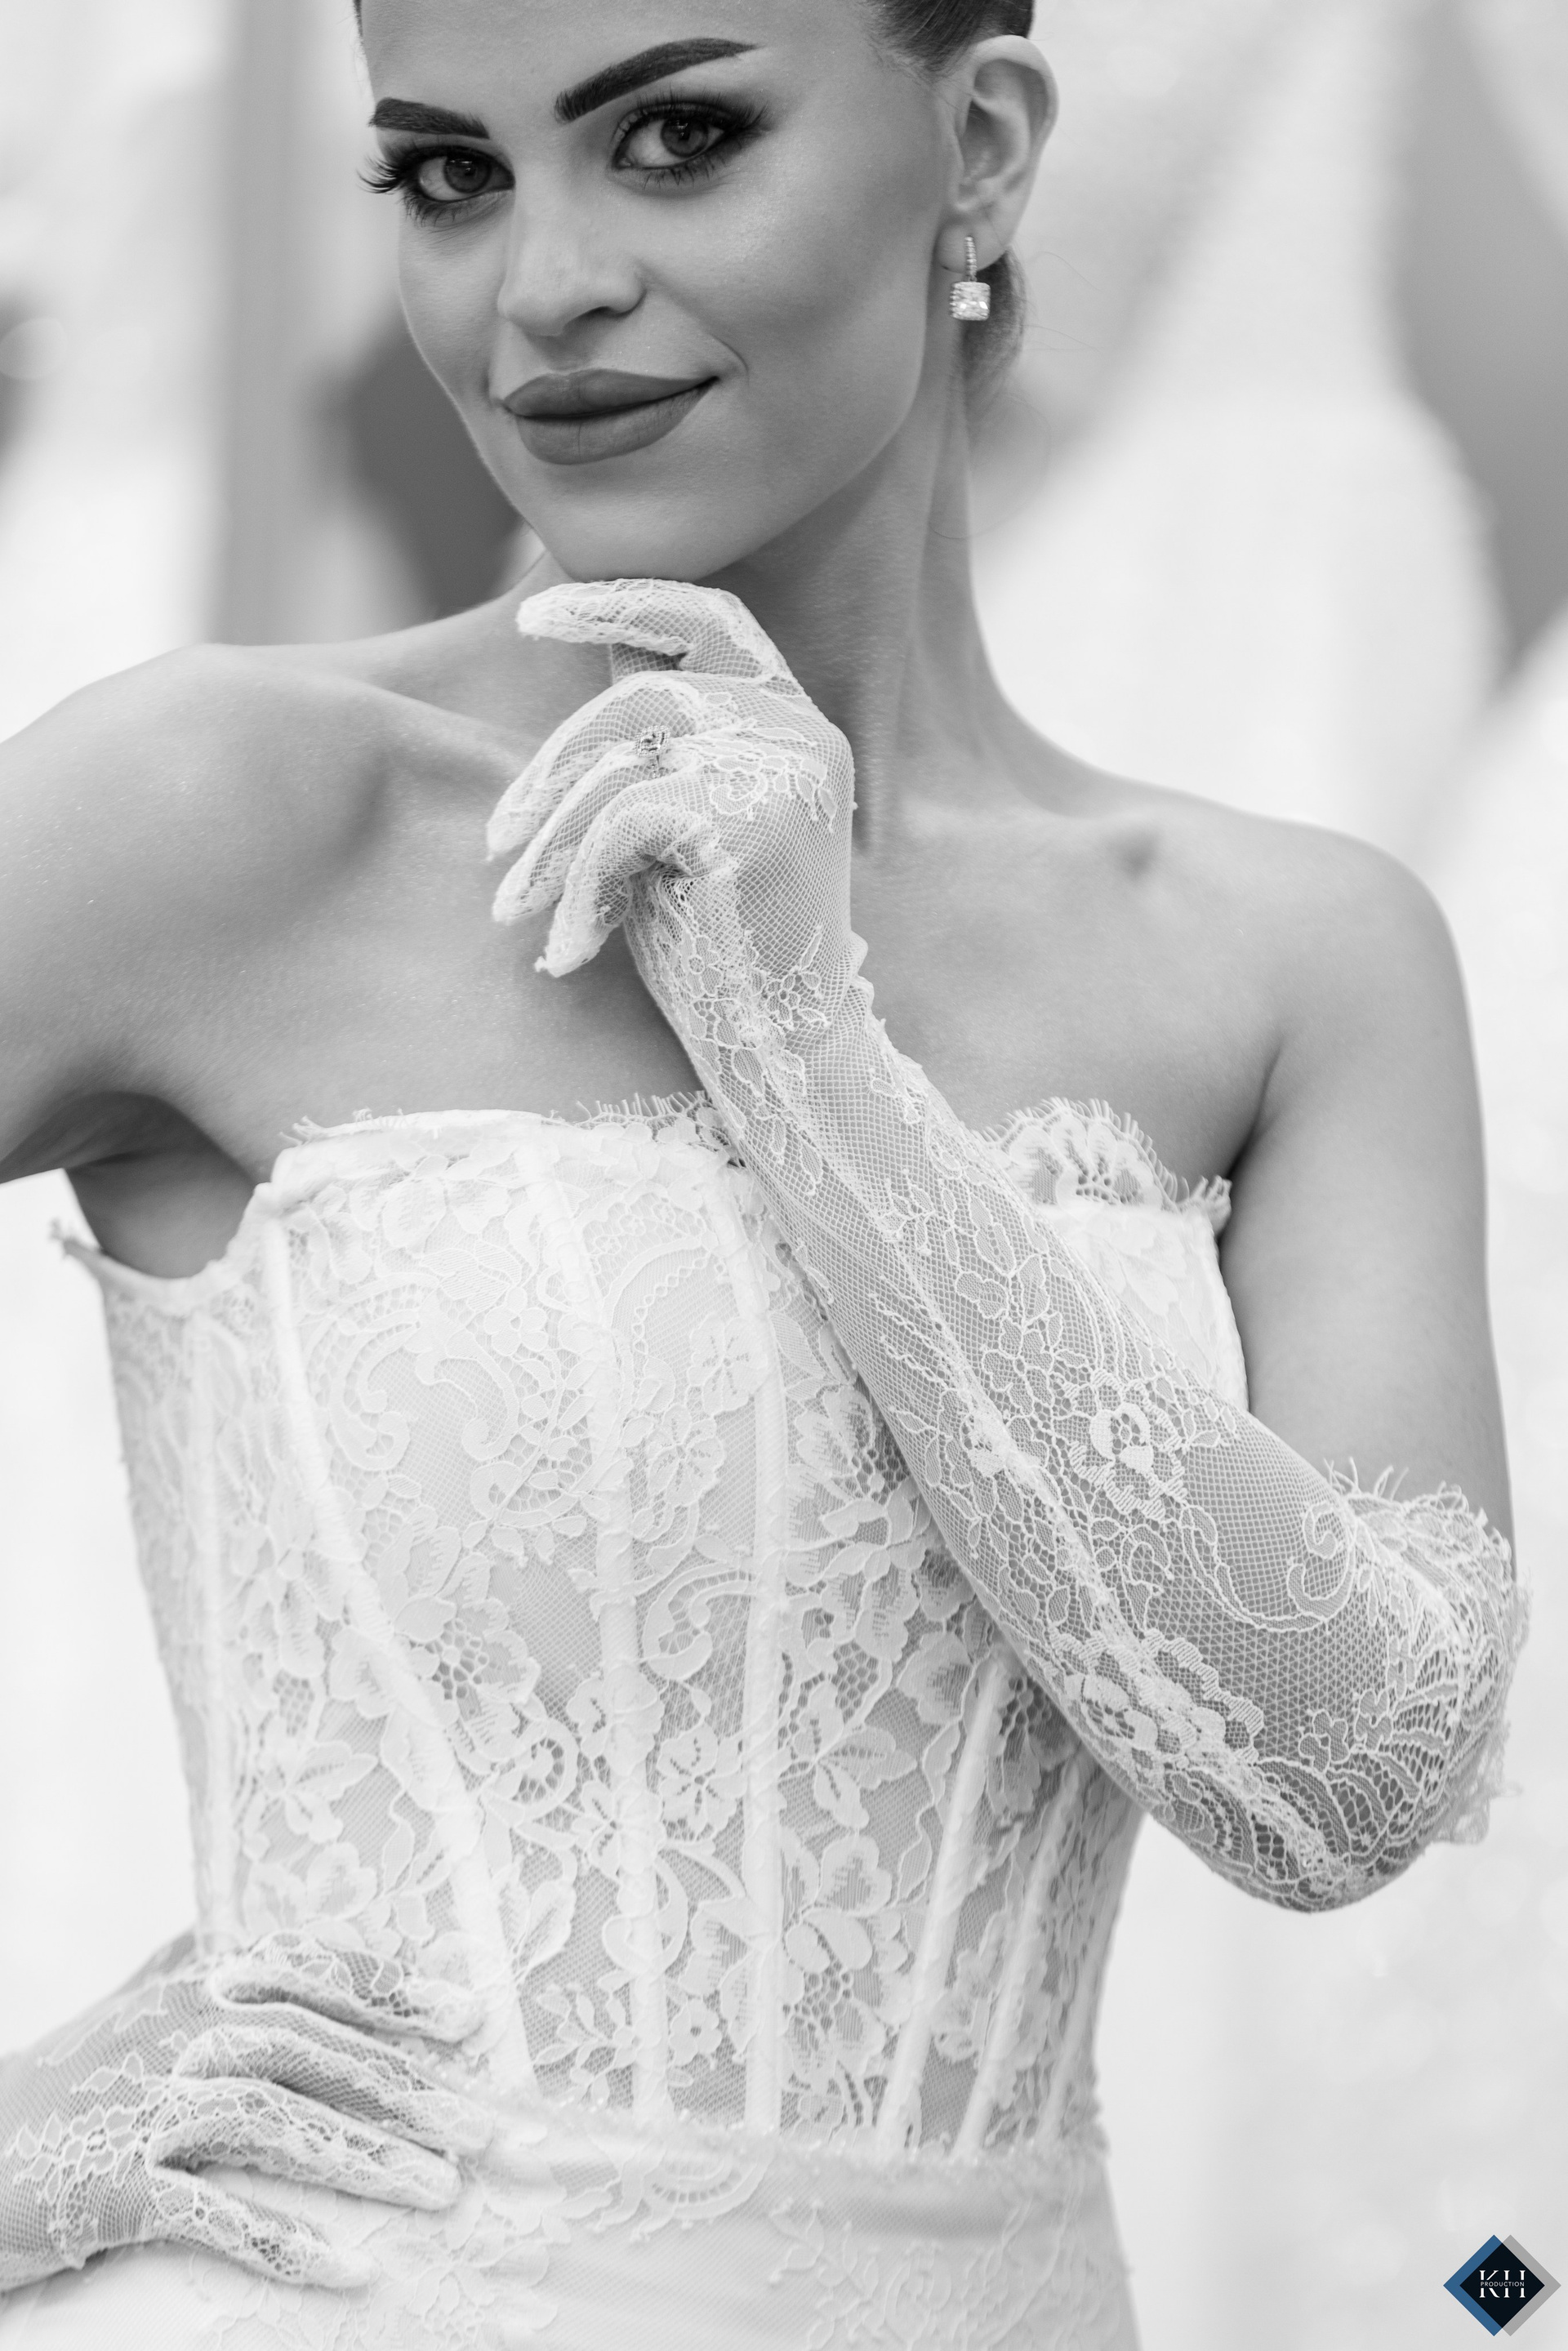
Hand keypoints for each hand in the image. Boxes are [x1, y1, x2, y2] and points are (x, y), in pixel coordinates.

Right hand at [0, 1933, 493, 2295]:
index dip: (392, 1990)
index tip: (468, 2020)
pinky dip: (283, 2239)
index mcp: (193, 1980)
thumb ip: (178, 1962)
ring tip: (440, 2191)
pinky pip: (211, 2210)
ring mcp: (145, 2101)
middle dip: (407, 2087)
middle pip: (313, 2046)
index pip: (311, 1967)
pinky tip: (347, 2269)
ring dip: (365, 2157)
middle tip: (486, 2129)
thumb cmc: (56, 2081)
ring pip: (276, 2119)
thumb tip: (218, 1922)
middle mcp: (178, 2026)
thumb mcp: (121, 2005)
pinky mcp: (112, 2182)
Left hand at [488, 580, 859, 1070]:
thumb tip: (581, 651)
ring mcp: (785, 771)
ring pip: (622, 760)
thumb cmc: (718, 952)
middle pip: (639, 695)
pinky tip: (574, 950)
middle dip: (552, 767)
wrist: (784, 1057)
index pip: (708, 616)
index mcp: (792, 721)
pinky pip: (621, 824)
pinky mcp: (751, 823)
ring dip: (551, 838)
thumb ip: (647, 748)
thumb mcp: (673, 828)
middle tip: (497, 842)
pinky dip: (581, 889)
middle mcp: (801, 731)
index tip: (533, 614)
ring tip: (516, 905)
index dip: (621, 600)